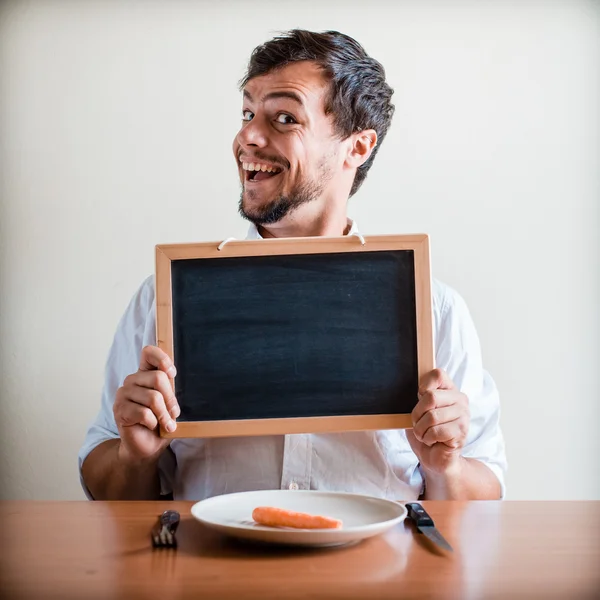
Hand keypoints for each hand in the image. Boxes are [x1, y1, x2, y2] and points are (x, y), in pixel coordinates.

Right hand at [113, 346, 179, 464]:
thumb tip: (174, 377)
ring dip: (164, 414)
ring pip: (153, 397)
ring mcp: (123, 394)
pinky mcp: (119, 410)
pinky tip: (152, 426)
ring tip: (167, 424)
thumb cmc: (160, 423)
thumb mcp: (169, 403)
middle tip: (174, 413)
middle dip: (171, 399)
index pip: (148, 353)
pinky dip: (153, 423)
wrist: (146, 447)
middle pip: (158, 378)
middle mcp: (132, 380)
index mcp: (145, 374)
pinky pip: (144, 413)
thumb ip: (171, 389)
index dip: (162, 359)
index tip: (172, 374)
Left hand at [406, 368, 469, 474]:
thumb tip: (419, 389)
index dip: (423, 385)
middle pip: (431, 397)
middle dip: (417, 413)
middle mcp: (460, 400)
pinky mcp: (461, 432)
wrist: (434, 457)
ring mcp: (463, 416)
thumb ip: (421, 395)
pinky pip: (436, 431)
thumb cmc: (426, 430)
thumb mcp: (420, 409)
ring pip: (432, 416)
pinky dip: (427, 438)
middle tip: (417, 422)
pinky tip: (432, 441)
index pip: (438, 374)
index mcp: (450, 389)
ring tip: (424, 433)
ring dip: (421, 429)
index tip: (419, 397)